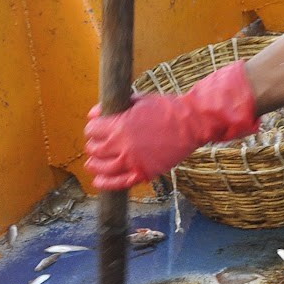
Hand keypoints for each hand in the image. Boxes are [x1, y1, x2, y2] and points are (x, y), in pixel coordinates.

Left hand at [83, 62, 258, 189]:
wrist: (192, 123)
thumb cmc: (166, 108)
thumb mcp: (138, 100)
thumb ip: (113, 107)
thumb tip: (92, 114)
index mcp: (120, 125)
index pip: (92, 130)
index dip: (92, 129)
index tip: (95, 129)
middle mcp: (123, 146)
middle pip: (95, 150)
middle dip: (93, 146)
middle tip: (95, 146)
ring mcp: (133, 162)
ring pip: (102, 168)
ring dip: (95, 165)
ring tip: (93, 163)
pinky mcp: (144, 173)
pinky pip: (119, 183)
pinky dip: (105, 183)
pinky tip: (98, 181)